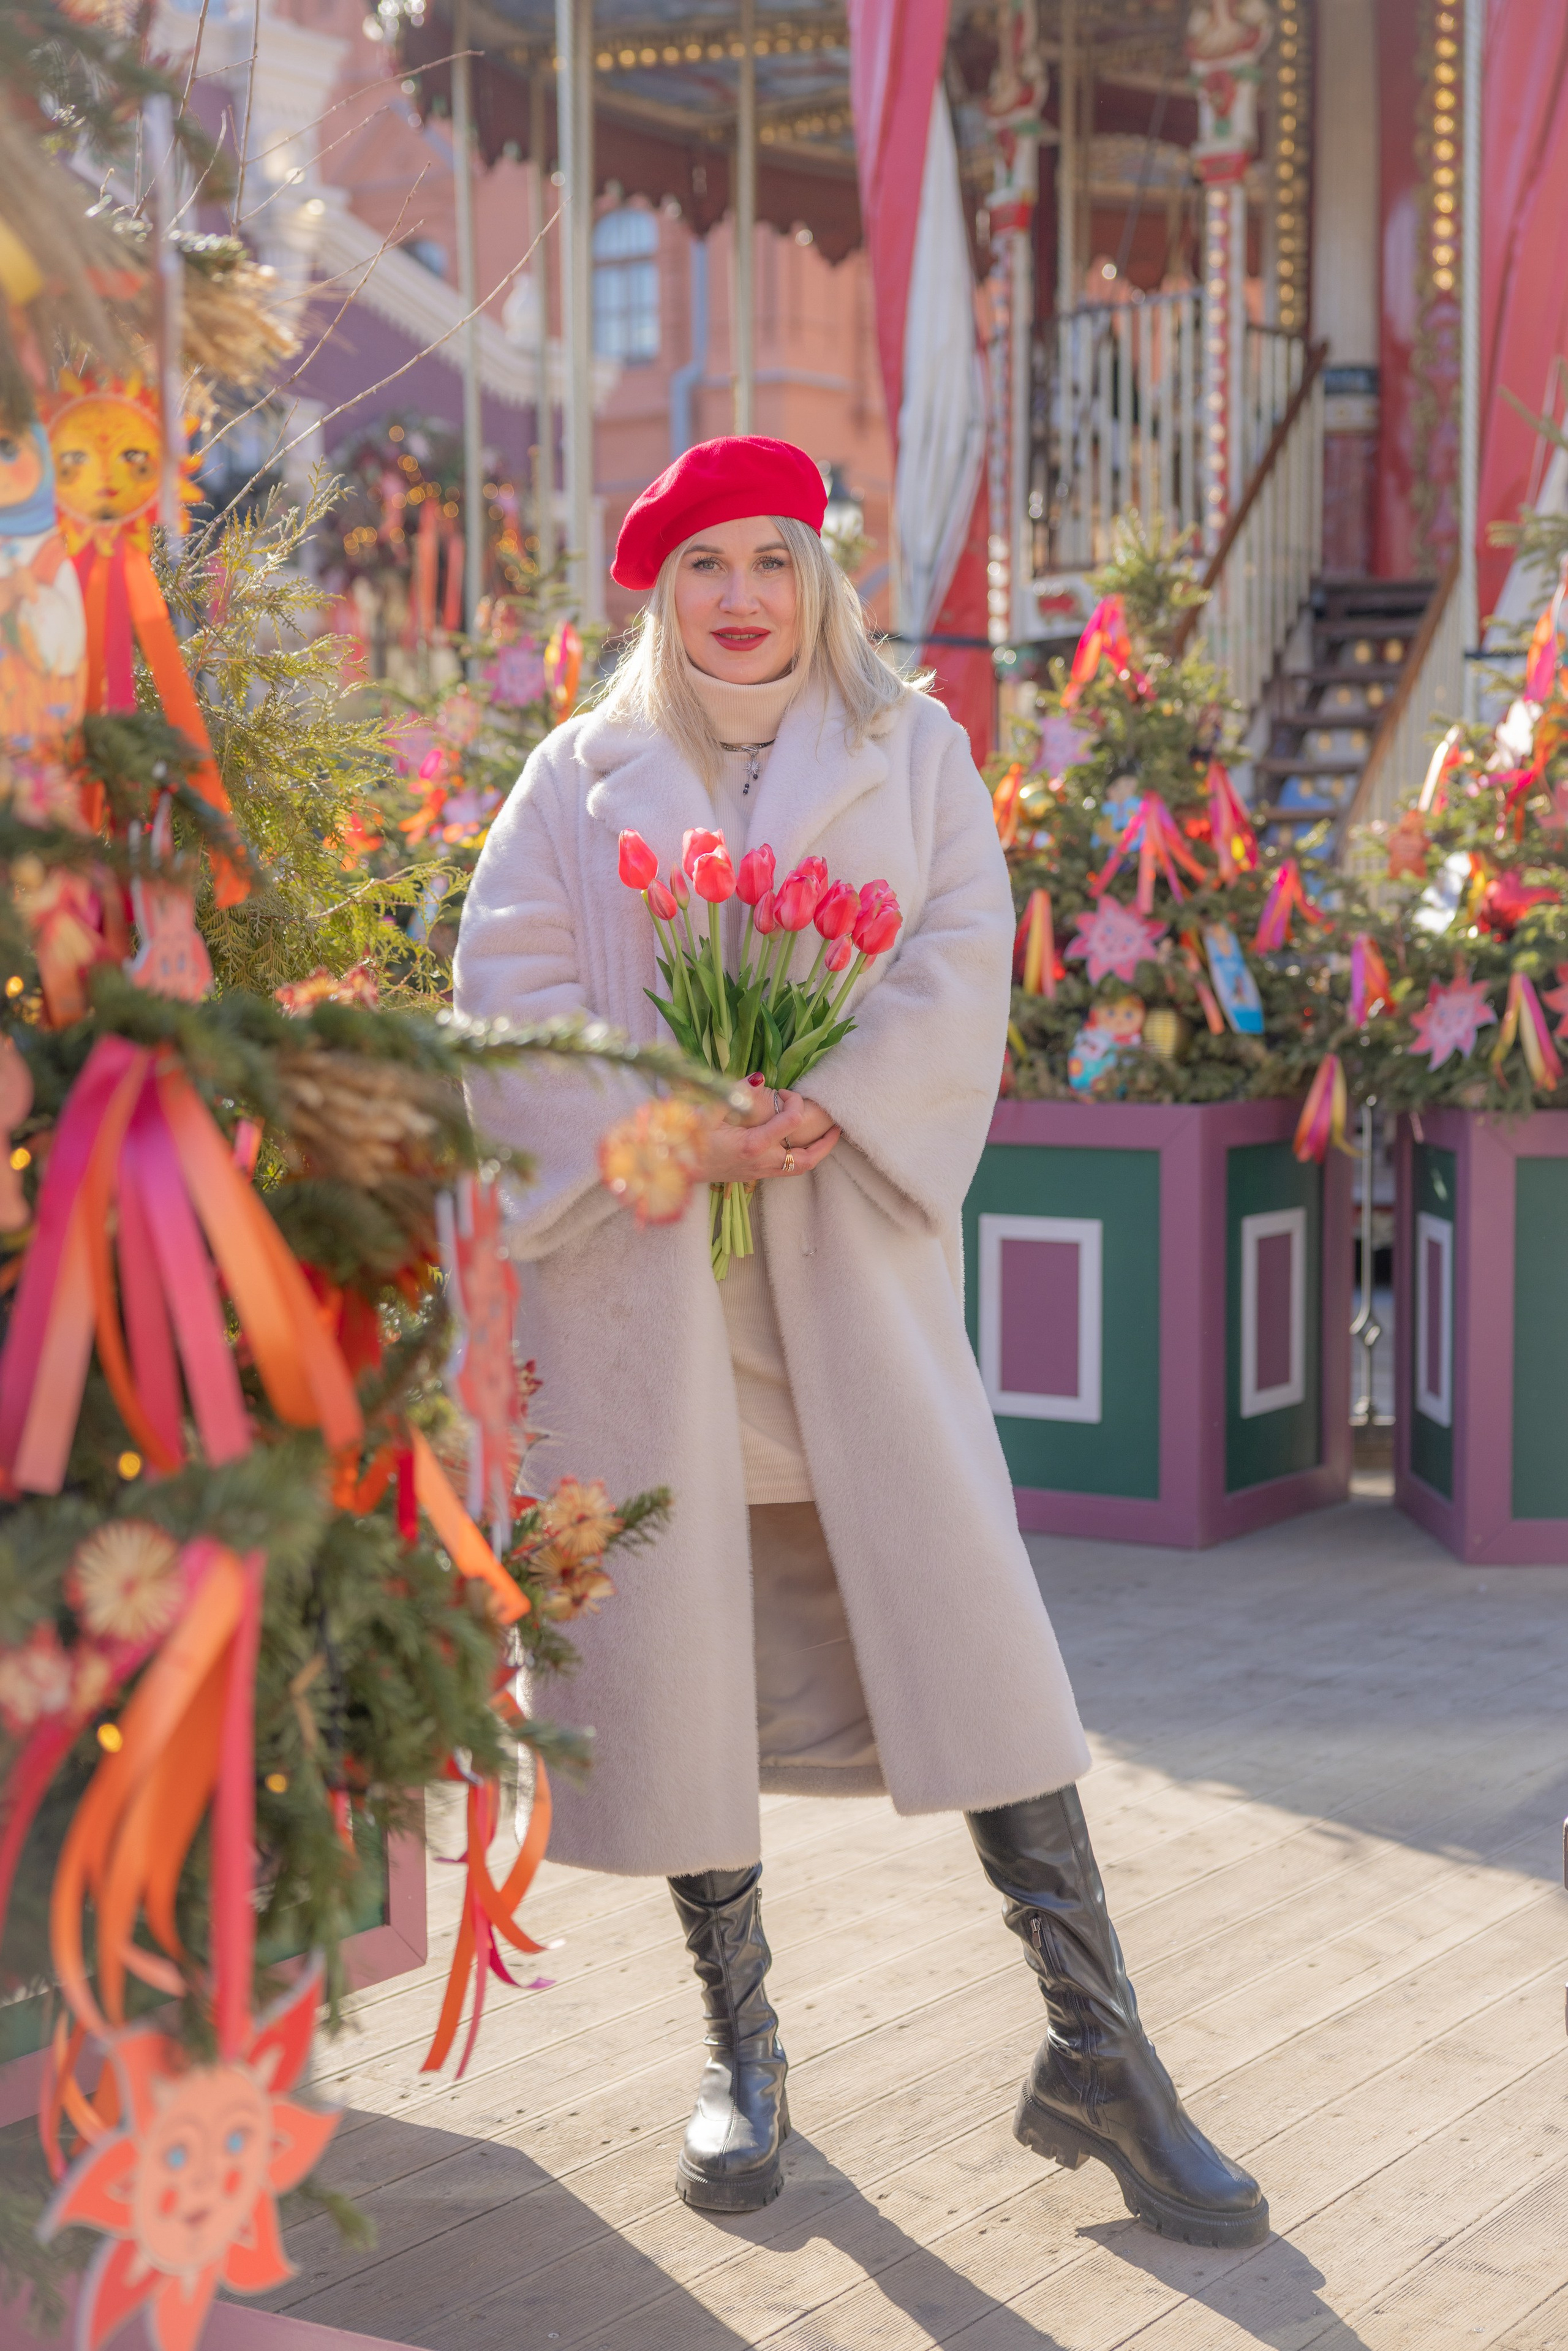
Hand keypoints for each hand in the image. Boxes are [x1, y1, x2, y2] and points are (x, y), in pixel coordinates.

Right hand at [696, 1086, 840, 1183]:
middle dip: (826, 1142)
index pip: (792, 1120)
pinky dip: (801, 1158)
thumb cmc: (687, 1139)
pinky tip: (801, 1144)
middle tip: (837, 1126)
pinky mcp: (754, 1176)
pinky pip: (787, 1171)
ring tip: (828, 1137)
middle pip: (808, 1158)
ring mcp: (759, 1172)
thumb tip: (759, 1077)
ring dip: (817, 1153)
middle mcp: (761, 1162)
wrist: (673, 1169)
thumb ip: (734, 1093)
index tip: (783, 1091)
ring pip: (800, 1168)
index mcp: (753, 1145)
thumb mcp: (707, 1111)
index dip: (794, 1101)